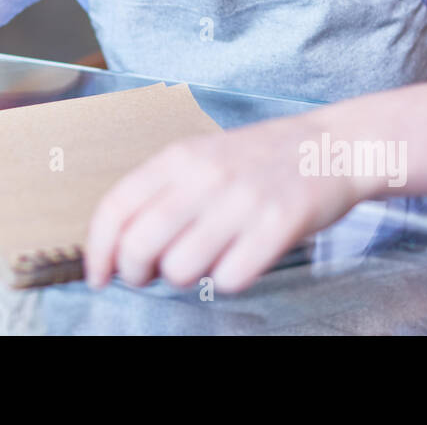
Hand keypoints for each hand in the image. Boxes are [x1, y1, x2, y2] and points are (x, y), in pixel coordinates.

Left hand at [83, 116, 372, 293]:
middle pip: (140, 245)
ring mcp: (242, 200)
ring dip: (185, 277)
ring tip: (204, 258)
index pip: (116, 207)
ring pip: (180, 269)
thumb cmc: (256, 160)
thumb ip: (159, 194)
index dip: (98, 250)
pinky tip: (239, 260)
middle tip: (149, 275)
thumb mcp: (199, 158)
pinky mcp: (278, 224)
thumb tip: (119, 247)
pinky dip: (228, 279)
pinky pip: (230, 278)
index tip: (97, 275)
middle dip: (135, 274)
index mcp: (179, 158)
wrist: (329, 146)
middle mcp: (205, 176)